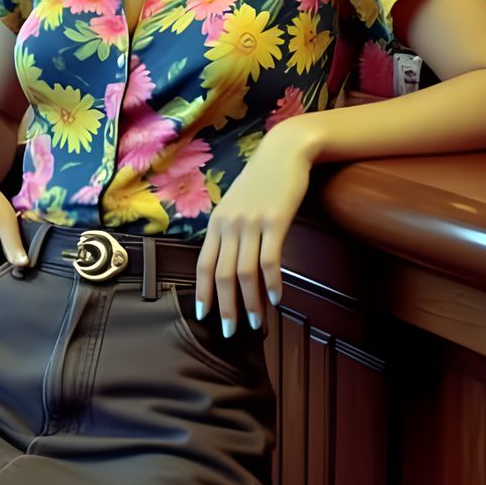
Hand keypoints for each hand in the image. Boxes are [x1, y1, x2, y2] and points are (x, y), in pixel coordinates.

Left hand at [194, 119, 314, 337]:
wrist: (284, 151)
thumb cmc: (262, 180)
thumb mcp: (237, 204)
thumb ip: (230, 230)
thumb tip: (228, 262)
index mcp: (217, 223)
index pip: (202, 265)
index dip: (201, 293)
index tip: (203, 317)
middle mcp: (229, 224)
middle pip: (221, 275)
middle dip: (225, 308)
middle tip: (231, 333)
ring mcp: (251, 223)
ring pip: (244, 273)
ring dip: (250, 303)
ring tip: (256, 324)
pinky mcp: (275, 221)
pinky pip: (270, 260)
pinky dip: (271, 283)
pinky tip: (276, 299)